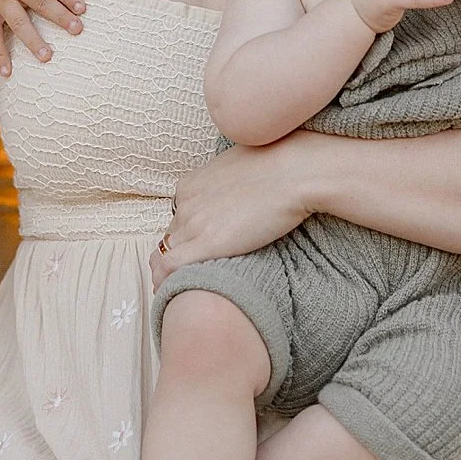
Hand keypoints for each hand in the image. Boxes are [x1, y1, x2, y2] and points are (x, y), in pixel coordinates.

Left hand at [150, 142, 307, 290]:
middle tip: (191, 274)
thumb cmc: (277, 165)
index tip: (196, 250)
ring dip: (171, 272)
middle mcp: (186, 203)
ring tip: (180, 291)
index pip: (178, 218)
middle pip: (172, 237)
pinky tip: (175, 293)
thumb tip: (235, 195)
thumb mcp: (235, 167)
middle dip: (180, 254)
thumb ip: (224, 185)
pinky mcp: (208, 242)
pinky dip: (166, 281)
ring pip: (167, 254)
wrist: (294, 173)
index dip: (186, 236)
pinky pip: (170, 267)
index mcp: (190, 185)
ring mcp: (194, 222)